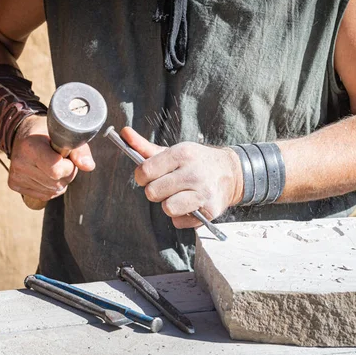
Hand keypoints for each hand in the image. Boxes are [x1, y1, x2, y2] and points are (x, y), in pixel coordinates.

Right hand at [8, 115, 94, 200]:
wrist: (24, 133)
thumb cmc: (48, 134)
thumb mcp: (65, 136)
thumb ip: (80, 151)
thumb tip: (89, 167)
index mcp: (31, 147)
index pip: (56, 170)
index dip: (68, 166)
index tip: (66, 157)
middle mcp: (20, 162)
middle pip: (56, 183)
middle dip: (66, 174)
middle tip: (61, 160)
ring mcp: (16, 175)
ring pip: (52, 191)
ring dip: (59, 181)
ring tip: (52, 165)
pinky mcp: (14, 184)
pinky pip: (44, 195)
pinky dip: (51, 187)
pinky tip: (45, 174)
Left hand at [121, 127, 242, 228]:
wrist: (231, 172)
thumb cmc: (196, 162)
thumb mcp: (173, 151)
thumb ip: (146, 147)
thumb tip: (124, 133)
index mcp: (182, 154)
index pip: (145, 171)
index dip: (142, 177)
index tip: (148, 176)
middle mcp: (193, 172)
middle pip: (152, 193)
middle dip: (156, 191)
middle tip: (167, 186)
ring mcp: (203, 193)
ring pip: (167, 208)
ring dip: (169, 204)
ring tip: (179, 195)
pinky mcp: (210, 211)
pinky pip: (179, 221)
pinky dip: (181, 217)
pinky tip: (190, 205)